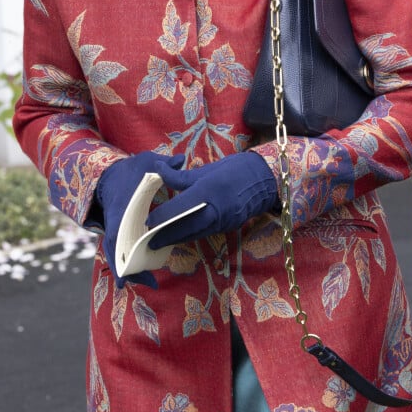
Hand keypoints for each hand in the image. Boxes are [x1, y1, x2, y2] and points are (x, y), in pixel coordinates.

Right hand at [96, 151, 184, 287]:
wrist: (111, 175)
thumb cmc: (131, 170)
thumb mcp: (146, 162)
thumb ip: (162, 163)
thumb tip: (180, 159)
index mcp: (121, 208)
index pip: (117, 231)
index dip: (121, 250)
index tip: (128, 266)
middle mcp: (116, 223)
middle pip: (117, 252)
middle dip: (129, 269)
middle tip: (150, 283)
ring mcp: (117, 231)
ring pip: (120, 256)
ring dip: (132, 270)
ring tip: (152, 284)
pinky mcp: (122, 235)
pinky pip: (125, 253)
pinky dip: (132, 265)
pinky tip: (145, 277)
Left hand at [146, 152, 277, 248]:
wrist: (264, 179)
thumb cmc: (233, 169)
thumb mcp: (206, 169)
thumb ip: (180, 177)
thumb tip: (158, 171)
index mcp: (208, 191)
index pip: (179, 208)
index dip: (162, 216)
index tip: (147, 222)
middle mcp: (216, 209)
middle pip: (186, 228)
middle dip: (167, 236)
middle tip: (149, 241)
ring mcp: (224, 221)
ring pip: (195, 233)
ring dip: (177, 238)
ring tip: (160, 240)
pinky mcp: (228, 227)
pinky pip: (205, 233)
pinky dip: (191, 234)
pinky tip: (179, 234)